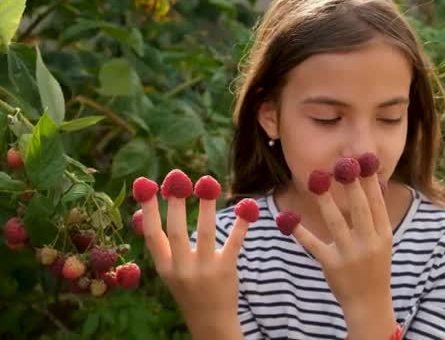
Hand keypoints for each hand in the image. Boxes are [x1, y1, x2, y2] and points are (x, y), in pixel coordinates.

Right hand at [136, 173, 249, 337]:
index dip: (147, 209)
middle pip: (176, 230)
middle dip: (175, 203)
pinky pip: (233, 242)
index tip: (145, 184)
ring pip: (205, 232)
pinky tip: (246, 207)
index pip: (152, 235)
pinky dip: (240, 224)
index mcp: (164, 267)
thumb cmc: (188, 289)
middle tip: (178, 178)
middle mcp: (182, 269)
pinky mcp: (226, 270)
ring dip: (206, 206)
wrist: (210, 321)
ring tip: (207, 183)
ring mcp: (204, 270)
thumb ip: (161, 245)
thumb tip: (143, 212)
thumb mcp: (168, 271)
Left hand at [289, 164, 396, 337]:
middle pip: (359, 208)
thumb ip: (376, 217)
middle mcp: (368, 243)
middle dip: (351, 185)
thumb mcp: (382, 242)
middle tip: (342, 164)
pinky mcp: (331, 265)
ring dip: (326, 199)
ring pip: (335, 222)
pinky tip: (289, 218)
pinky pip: (313, 244)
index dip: (369, 182)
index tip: (362, 161)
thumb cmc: (374, 268)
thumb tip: (372, 184)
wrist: (369, 304)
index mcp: (383, 235)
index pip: (376, 203)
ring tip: (318, 180)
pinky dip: (300, 231)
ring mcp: (350, 254)